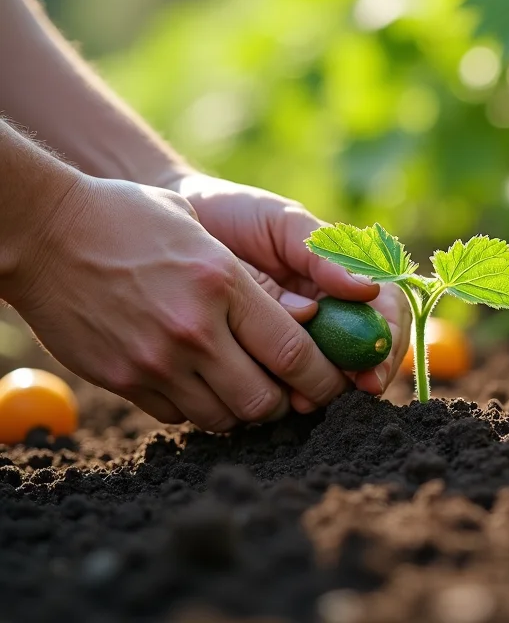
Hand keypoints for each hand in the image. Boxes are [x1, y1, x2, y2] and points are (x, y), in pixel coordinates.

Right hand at [6, 175, 357, 430]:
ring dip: (244, 410)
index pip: (293, 352)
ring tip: (247, 387)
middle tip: (291, 390)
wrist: (46, 232)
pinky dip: (200, 408)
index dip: (322, 377)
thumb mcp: (209, 237)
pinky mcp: (123, 380)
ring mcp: (154, 359)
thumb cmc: (136, 220)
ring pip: (225, 417)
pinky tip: (200, 382)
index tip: (333, 382)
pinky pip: (180, 416)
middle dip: (287, 401)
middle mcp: (193, 328)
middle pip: (264, 399)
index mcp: (223, 283)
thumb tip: (314, 316)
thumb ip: (264, 280)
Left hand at [169, 173, 411, 402]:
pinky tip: (276, 400)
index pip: (386, 313)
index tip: (372, 370)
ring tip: (301, 401)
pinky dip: (283, 393)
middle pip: (366, 352)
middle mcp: (327, 308)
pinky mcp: (256, 349)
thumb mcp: (282, 223)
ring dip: (322, 391)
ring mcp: (295, 331)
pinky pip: (280, 378)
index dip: (386, 344)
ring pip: (327, 371)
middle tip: (340, 393)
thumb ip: (323, 254)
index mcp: (341, 276)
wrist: (176, 218)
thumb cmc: (235, 211)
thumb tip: (367, 291)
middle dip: (359, 376)